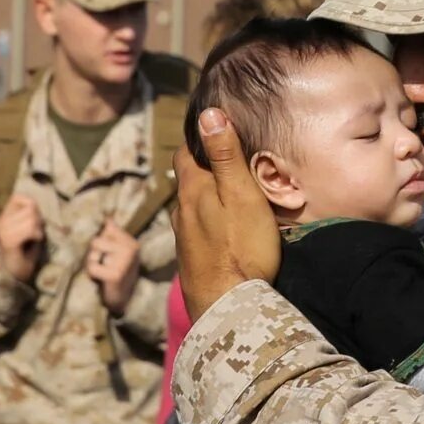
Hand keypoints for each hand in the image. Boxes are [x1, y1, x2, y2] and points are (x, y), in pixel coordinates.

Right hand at [0, 195, 43, 282]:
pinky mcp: (9, 241)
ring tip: (33, 240)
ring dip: (38, 230)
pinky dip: (37, 236)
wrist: (13, 275)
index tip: (33, 222)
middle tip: (35, 235)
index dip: (32, 207)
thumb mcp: (27, 229)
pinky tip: (33, 244)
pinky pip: (30, 230)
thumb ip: (30, 216)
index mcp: (4, 216)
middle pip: (31, 207)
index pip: (21, 197)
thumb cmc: (23, 253)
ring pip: (32, 219)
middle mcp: (1, 221)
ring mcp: (3, 231)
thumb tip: (36, 206)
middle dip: (39, 220)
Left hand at [87, 221, 139, 315]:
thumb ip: (112, 235)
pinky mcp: (115, 274)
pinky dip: (91, 274)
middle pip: (96, 240)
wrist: (127, 302)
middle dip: (93, 252)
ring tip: (101, 271)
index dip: (99, 239)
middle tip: (102, 264)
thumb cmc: (118, 274)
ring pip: (93, 252)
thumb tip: (107, 217)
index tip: (104, 252)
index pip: (107, 228)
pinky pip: (92, 266)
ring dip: (92, 262)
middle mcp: (130, 249)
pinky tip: (100, 279)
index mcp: (131, 242)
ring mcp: (124, 262)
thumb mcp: (118, 252)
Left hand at [173, 110, 281, 320]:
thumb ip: (225, 155)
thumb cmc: (242, 249)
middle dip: (204, 168)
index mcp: (192, 190)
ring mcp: (183, 239)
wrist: (228, 310)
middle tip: (228, 161)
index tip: (212, 128)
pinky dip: (208, 224)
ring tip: (228, 196)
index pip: (186, 152)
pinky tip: (224, 232)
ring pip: (191, 208)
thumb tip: (208, 113)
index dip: (198, 138)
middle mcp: (181, 212)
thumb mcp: (241, 194)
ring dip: (206, 199)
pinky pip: (197, 232)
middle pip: (188, 180)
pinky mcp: (191, 263)